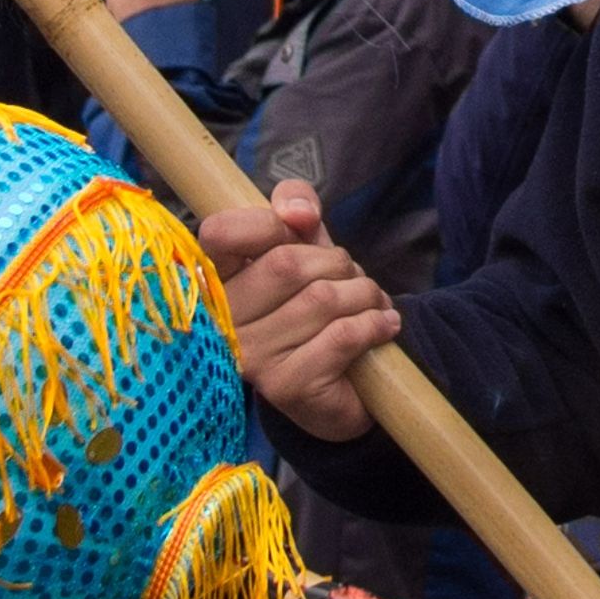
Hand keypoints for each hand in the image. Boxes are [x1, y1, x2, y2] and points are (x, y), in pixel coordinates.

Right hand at [200, 180, 396, 440]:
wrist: (340, 388)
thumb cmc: (315, 309)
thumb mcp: (305, 249)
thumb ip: (295, 210)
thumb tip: (299, 213)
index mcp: (215, 281)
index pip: (219, 233)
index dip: (267, 222)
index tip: (303, 227)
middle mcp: (223, 322)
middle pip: (285, 263)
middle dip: (337, 263)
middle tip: (354, 278)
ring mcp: (250, 357)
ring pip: (320, 299)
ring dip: (364, 294)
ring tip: (373, 304)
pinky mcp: (285, 387)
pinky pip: (341, 336)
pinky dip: (373, 325)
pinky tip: (383, 326)